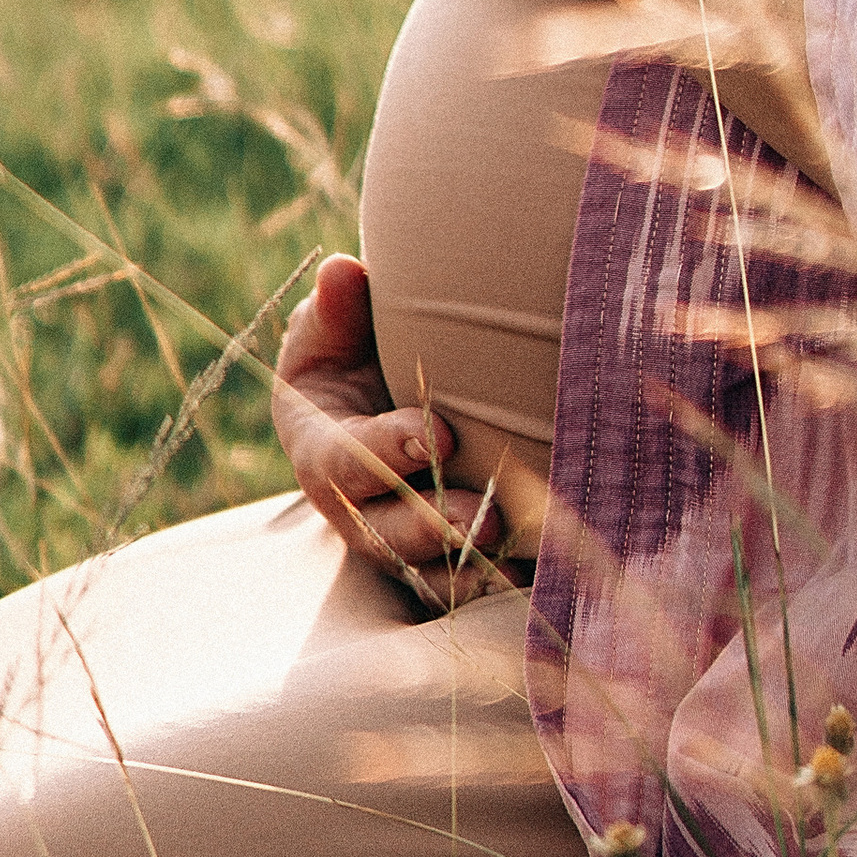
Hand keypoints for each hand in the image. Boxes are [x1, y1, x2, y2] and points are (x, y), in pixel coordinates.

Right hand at [272, 255, 513, 602]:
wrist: (377, 391)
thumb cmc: (351, 350)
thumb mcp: (333, 327)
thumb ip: (338, 308)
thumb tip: (342, 272)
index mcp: (321, 449)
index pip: (346, 460)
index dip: (386, 450)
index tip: (437, 432)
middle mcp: (356, 507)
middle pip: (384, 532)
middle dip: (431, 525)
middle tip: (481, 516)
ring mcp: (396, 539)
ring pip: (424, 570)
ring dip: (467, 568)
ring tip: (512, 557)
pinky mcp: (436, 557)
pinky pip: (459, 584)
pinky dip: (493, 584)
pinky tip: (534, 576)